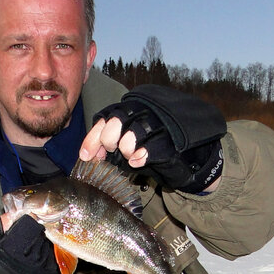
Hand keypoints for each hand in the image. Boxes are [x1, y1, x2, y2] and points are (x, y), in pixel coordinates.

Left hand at [80, 84, 226, 192]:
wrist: (188, 162)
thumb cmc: (152, 152)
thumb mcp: (127, 147)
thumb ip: (109, 146)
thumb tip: (88, 154)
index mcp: (132, 111)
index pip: (107, 116)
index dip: (94, 136)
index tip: (86, 155)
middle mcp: (146, 113)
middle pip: (119, 118)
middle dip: (108, 138)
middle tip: (111, 151)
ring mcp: (162, 125)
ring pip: (136, 129)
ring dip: (126, 146)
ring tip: (128, 156)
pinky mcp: (175, 140)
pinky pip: (155, 145)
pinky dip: (143, 154)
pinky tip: (137, 161)